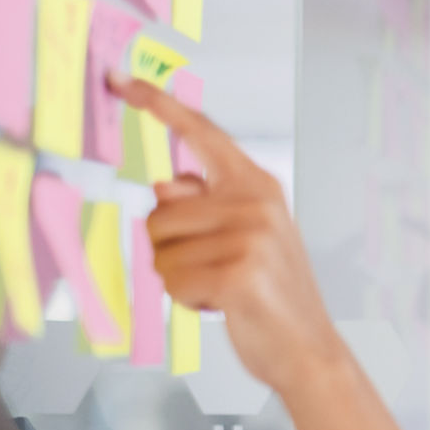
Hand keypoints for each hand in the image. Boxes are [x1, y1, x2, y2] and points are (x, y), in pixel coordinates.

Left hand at [108, 71, 346, 393]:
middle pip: (160, 212)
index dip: (158, 105)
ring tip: (222, 289)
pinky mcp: (237, 272)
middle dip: (172, 251)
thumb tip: (164, 184)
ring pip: (160, 251)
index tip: (120, 81)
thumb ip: (206, 204)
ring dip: (179, 279)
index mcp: (258, 186)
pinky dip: (187, 300)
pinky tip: (222, 305)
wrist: (309, 349)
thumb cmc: (274, 295)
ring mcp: (249, 236)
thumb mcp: (245, 237)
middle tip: (215, 273)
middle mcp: (255, 202)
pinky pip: (172, 280)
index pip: (200, 134)